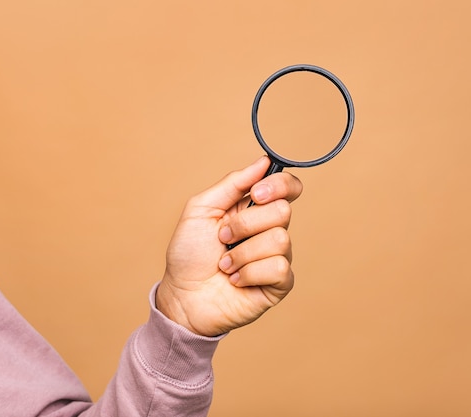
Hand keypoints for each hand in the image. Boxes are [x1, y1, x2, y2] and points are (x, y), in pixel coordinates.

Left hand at [155, 156, 302, 336]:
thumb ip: (233, 183)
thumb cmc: (189, 254)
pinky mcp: (279, 283)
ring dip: (242, 253)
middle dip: (245, 225)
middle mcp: (270, 230)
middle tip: (223, 238)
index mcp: (254, 209)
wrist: (182, 296)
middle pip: (282, 211)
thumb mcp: (201, 209)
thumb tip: (263, 161)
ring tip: (225, 264)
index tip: (256, 194)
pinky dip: (250, 273)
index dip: (280, 185)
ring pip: (280, 240)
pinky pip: (279, 268)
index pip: (288, 187)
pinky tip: (236, 280)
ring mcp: (276, 257)